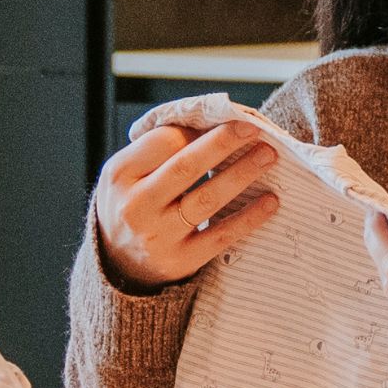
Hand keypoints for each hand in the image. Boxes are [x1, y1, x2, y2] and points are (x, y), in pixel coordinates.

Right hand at [93, 121, 281, 287]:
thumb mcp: (128, 173)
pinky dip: (248, 217)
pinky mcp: (181, 260)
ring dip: (242, 174)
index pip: (164, 142)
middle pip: (186, 167)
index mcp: (120, 174)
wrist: (116, 265)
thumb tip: (211, 126)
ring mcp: (158, 236)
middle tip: (254, 129)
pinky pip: (221, 235)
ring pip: (207, 200)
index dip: (198, 130)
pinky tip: (270, 201)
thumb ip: (159, 150)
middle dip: (223, 144)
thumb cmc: (132, 205)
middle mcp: (136, 206)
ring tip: (268, 156)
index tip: (225, 123)